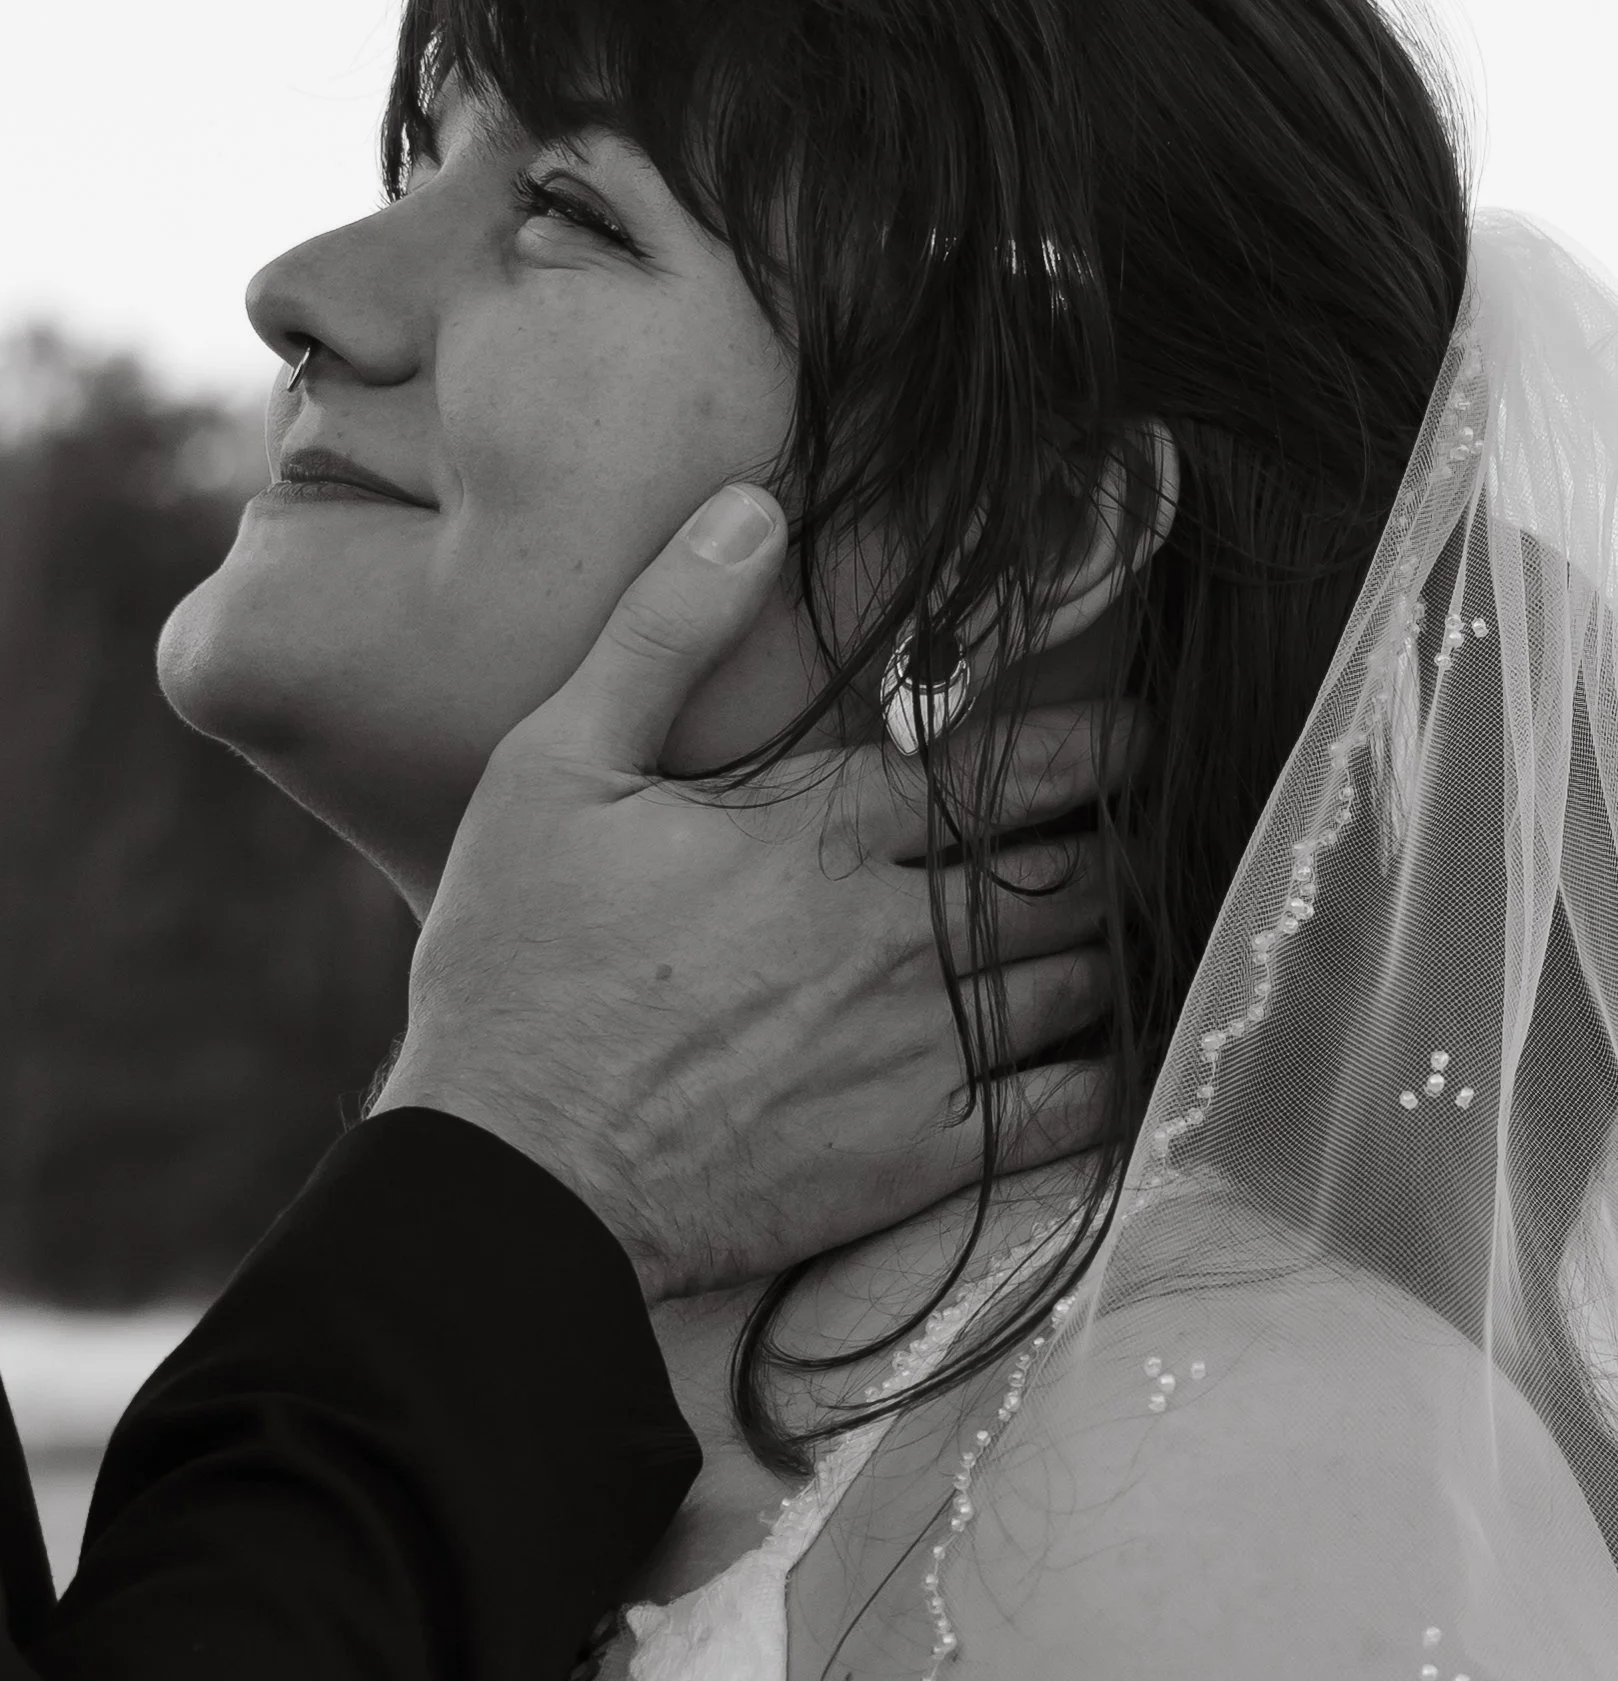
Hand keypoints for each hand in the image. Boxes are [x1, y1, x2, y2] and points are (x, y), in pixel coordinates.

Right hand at [371, 482, 1138, 1302]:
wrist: (515, 1172)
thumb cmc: (519, 962)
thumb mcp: (554, 766)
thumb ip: (665, 630)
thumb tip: (750, 508)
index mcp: (821, 830)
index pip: (1007, 767)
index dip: (1097, 744)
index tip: (1147, 731)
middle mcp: (895, 932)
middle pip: (1065, 873)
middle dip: (1126, 843)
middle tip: (1165, 827)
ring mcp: (917, 1050)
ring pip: (1079, 981)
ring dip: (1125, 946)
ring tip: (1160, 923)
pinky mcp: (916, 1156)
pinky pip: (1064, 1109)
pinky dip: (1115, 1072)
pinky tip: (1127, 1053)